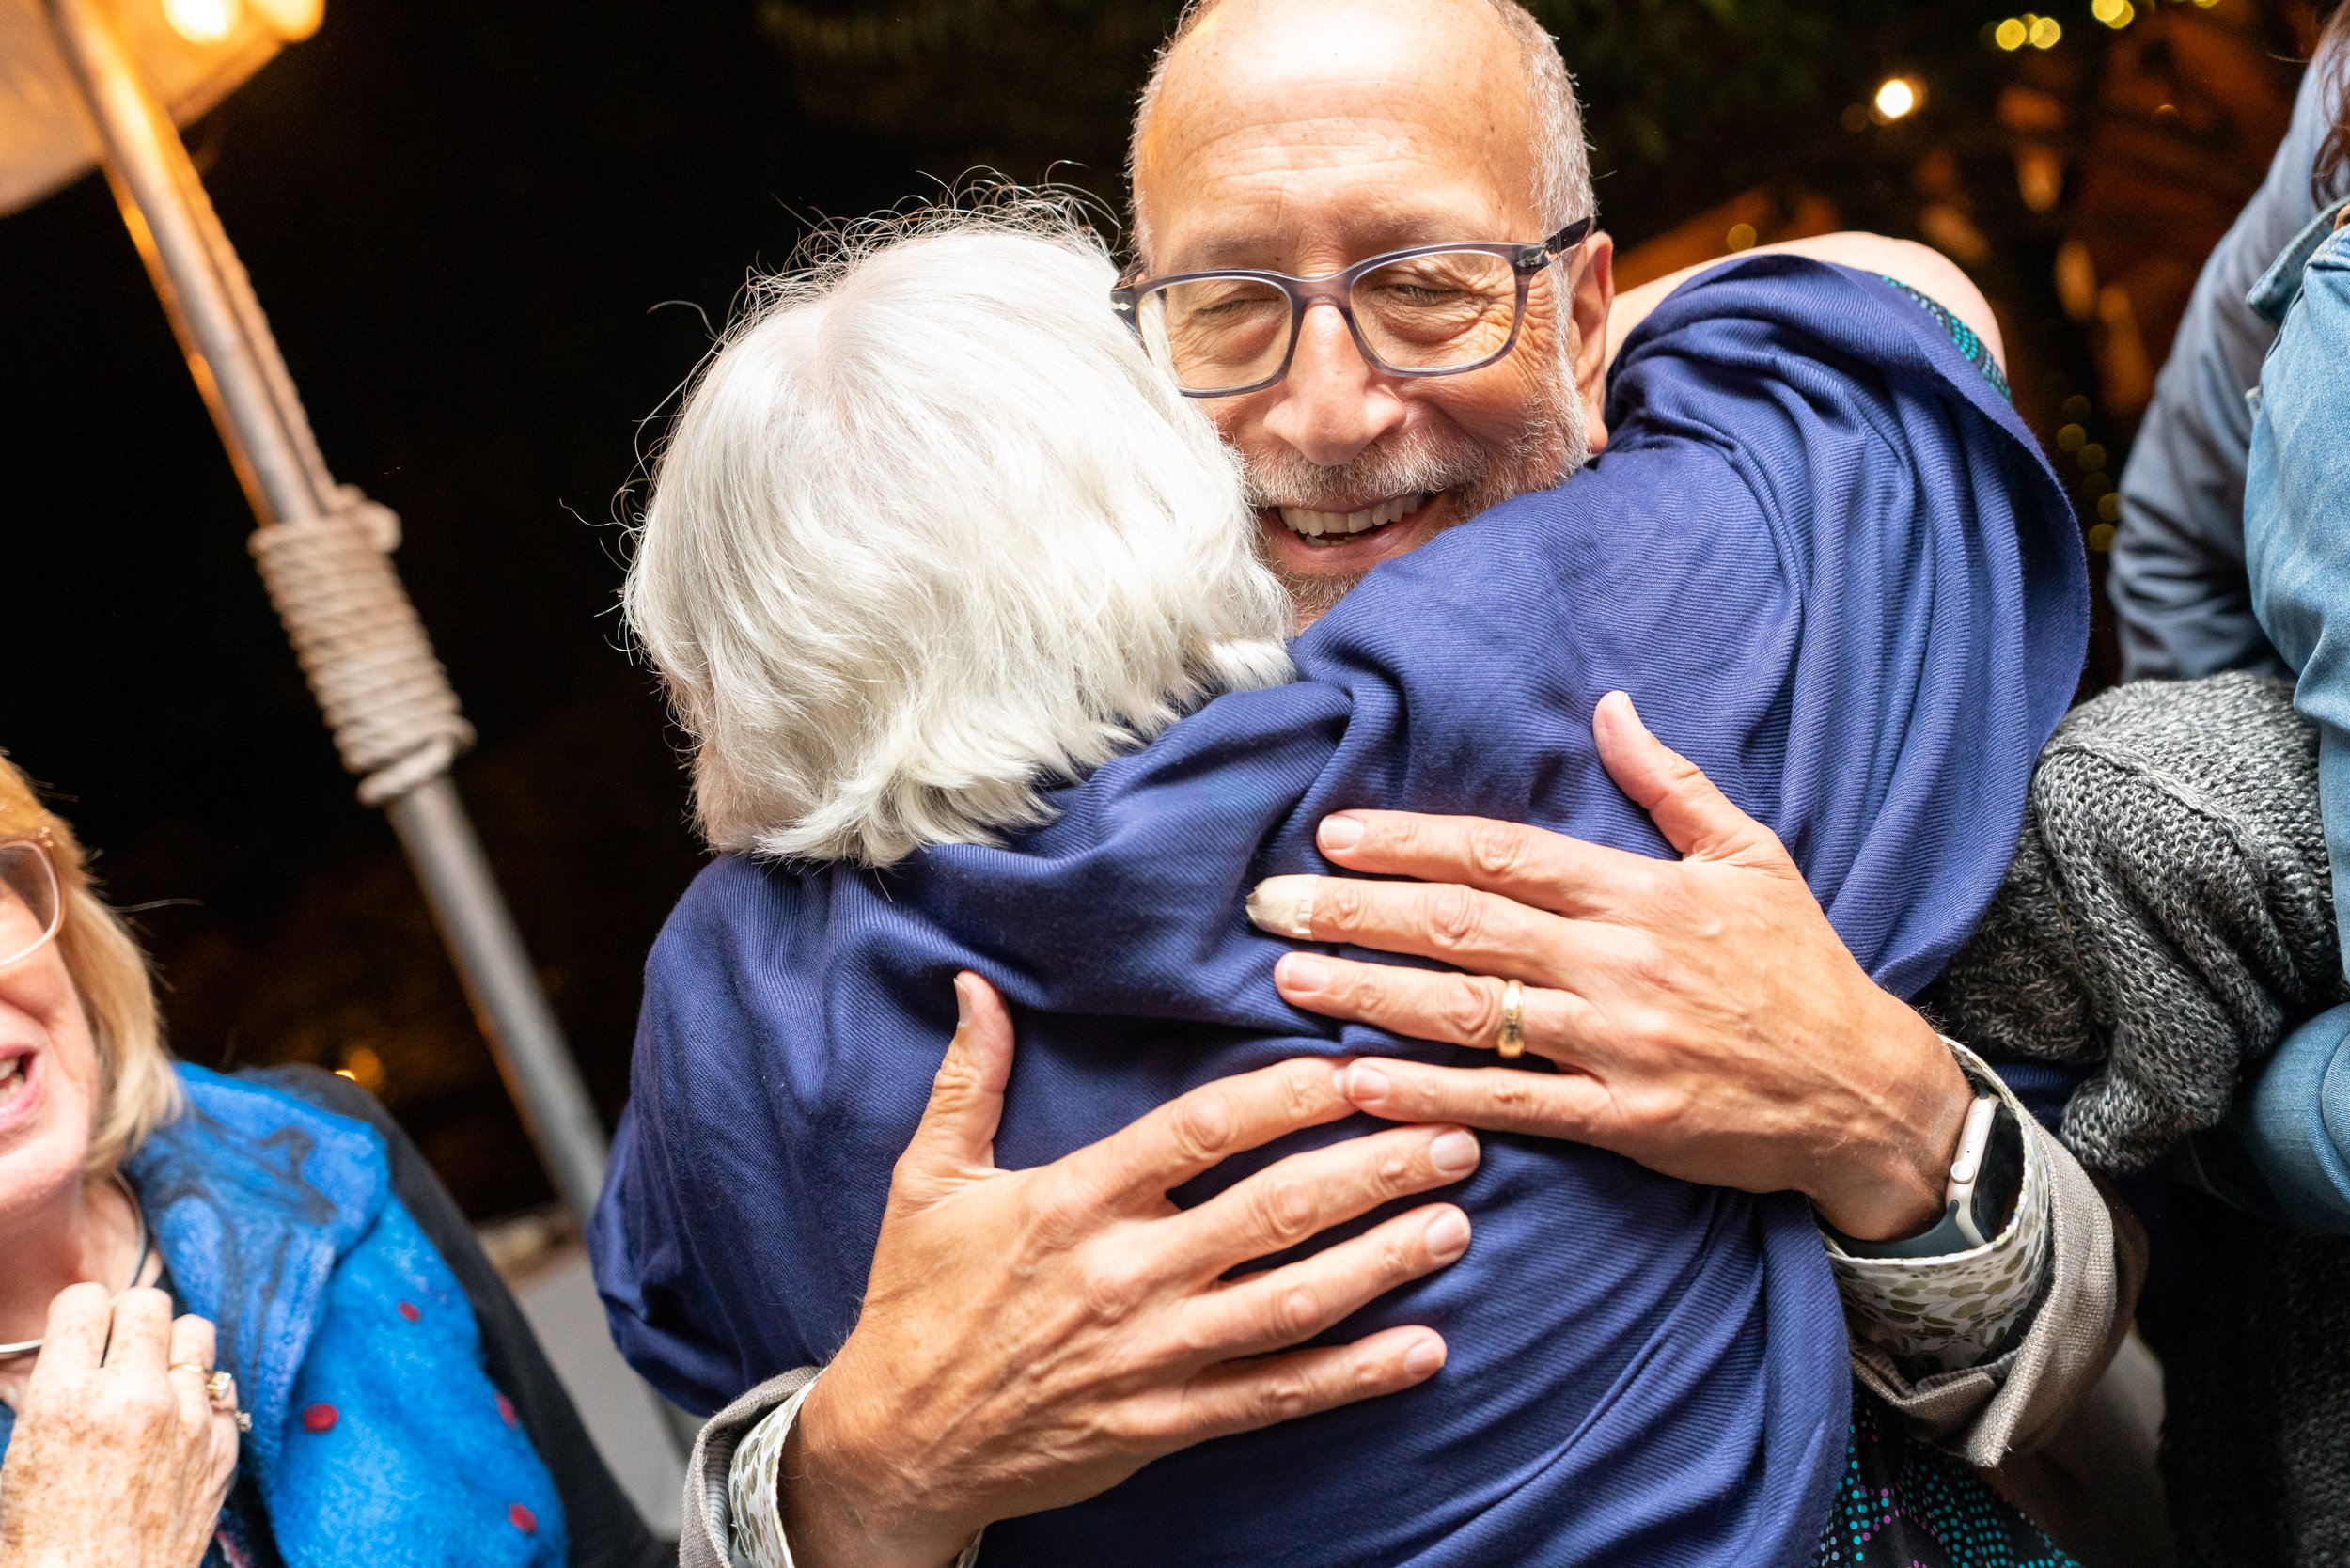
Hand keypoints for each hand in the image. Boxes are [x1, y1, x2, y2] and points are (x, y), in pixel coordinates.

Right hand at [0, 1285, 241, 1567]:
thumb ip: (42, 1394)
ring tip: (151, 1376)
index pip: (85, 1301)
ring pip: (195, 1332)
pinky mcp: (223, 1446)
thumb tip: (48, 1358)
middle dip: (127, 1319)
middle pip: (148, 1303)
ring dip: (171, 1347)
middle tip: (115, 1347)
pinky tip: (175, 1422)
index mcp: (67, 1399)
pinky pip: (221, 1387)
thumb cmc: (39, 1542)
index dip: (78, 1314)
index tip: (78, 1330)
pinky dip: (199, 1396)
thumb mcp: (18, 1458)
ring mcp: (189, 1421)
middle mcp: (135, 1399)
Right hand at [782, 973, 1476, 1567]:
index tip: (1354, 1067)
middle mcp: (1125, 1274)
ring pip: (1291, 1302)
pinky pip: (1277, 1396)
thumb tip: (974, 983)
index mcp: (1074, 1201)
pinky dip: (1356, 1375)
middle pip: (1273, 1210)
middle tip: (1450, 1135)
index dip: (1287, 1096)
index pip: (1201, 1132)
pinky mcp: (1167, 1425)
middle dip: (1372, 1170)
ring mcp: (1152, 1355)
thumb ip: (968, 1078)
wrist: (896, 1445)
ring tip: (1456, 1222)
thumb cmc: (918, 1302)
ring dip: (1383, 1261)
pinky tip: (1425, 1347)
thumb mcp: (928, 1179)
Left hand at [1246, 690, 1971, 1241]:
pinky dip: (1431, 1093)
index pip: (1502, 855)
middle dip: (1356, 913)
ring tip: (1289, 980)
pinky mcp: (1623, 1120)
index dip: (1410, 841)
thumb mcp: (1751, 856)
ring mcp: (1618, 1043)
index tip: (1332, 834)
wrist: (1866, 1091)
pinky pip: (1510, 1103)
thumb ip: (1669, 783)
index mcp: (1640, 892)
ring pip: (1472, 1013)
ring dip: (1370, 995)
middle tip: (1268, 906)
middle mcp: (1619, 962)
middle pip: (1464, 926)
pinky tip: (1362, 1084)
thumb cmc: (1801, 968)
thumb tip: (1608, 706)